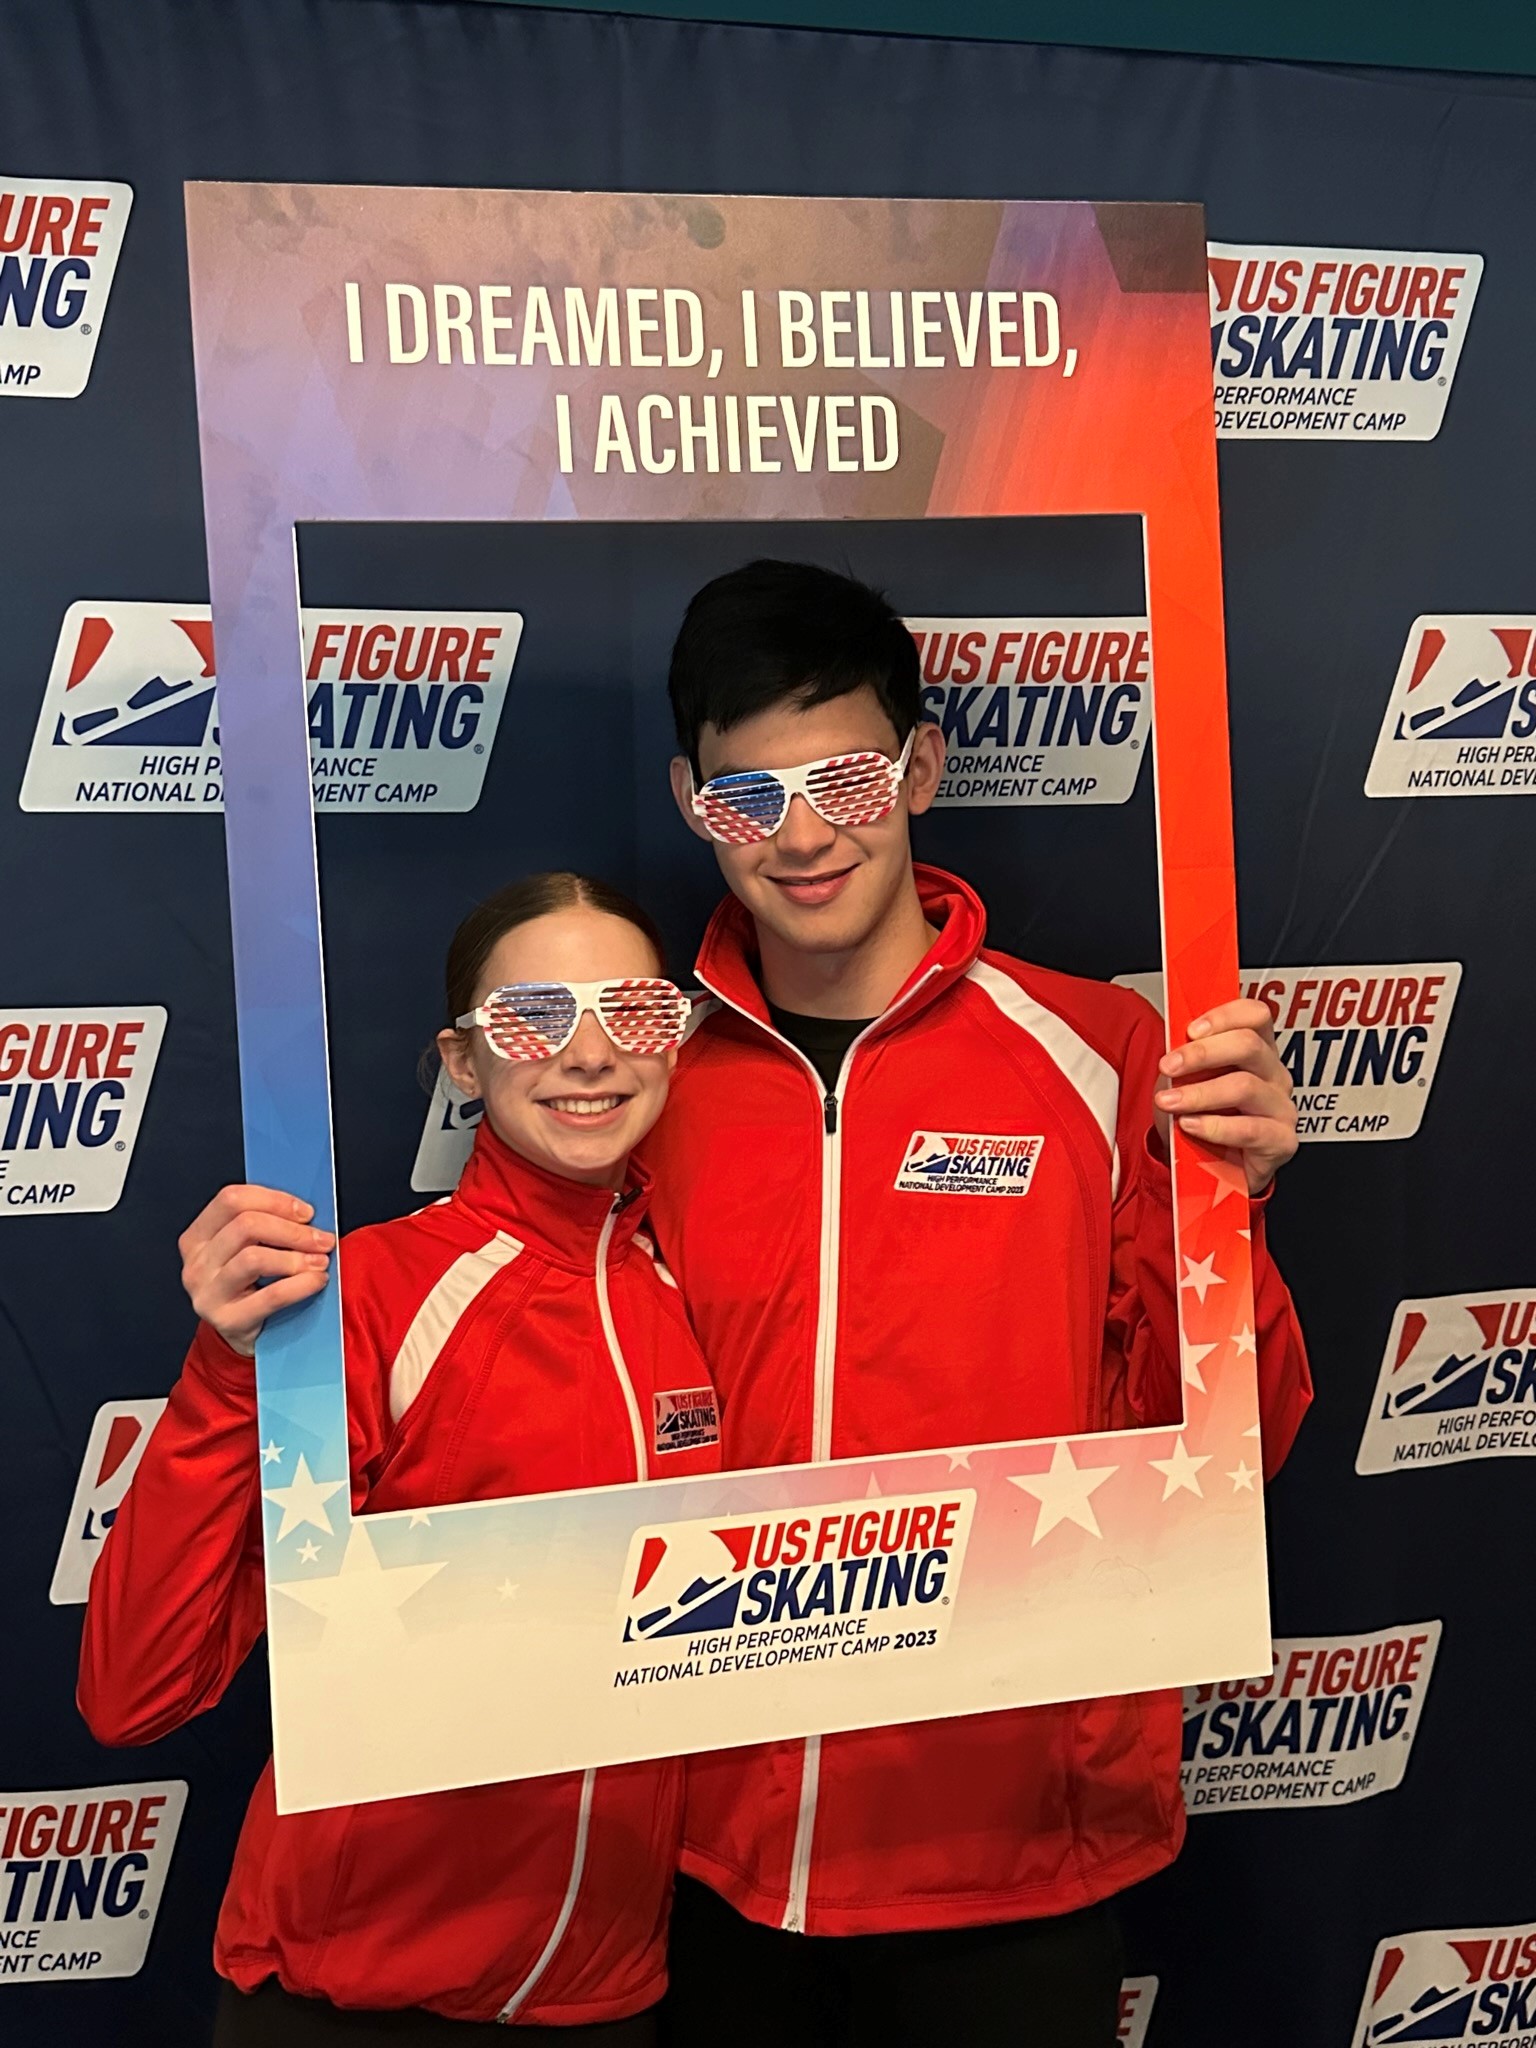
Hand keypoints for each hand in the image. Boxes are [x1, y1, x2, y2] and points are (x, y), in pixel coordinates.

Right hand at [178, 1185, 334, 1355]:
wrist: (246, 1335)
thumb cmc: (253, 1284)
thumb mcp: (249, 1250)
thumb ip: (267, 1226)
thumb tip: (306, 1211)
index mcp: (198, 1236)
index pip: (231, 1200)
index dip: (273, 1200)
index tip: (306, 1212)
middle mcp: (196, 1263)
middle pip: (245, 1225)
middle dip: (292, 1229)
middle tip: (322, 1238)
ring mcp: (207, 1293)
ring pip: (253, 1258)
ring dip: (296, 1256)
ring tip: (320, 1261)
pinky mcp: (227, 1320)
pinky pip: (269, 1296)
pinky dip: (300, 1284)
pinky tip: (317, 1280)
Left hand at [1153, 999, 1297, 1196]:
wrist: (1210, 1169)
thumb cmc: (1201, 1119)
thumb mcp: (1187, 1082)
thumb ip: (1185, 1059)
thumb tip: (1172, 1042)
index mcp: (1257, 1051)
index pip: (1255, 1015)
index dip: (1224, 1016)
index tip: (1189, 1029)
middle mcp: (1274, 1075)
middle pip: (1249, 1045)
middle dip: (1202, 1053)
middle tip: (1169, 1066)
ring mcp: (1281, 1107)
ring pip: (1244, 1086)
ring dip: (1200, 1093)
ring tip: (1170, 1102)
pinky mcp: (1281, 1141)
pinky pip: (1250, 1130)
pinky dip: (1214, 1126)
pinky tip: (1191, 1125)